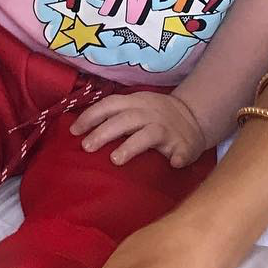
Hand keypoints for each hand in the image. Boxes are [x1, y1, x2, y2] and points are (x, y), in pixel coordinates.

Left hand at [70, 89, 205, 167]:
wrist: (194, 118)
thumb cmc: (155, 116)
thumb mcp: (135, 108)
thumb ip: (113, 115)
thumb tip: (78, 129)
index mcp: (136, 103)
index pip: (110, 105)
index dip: (91, 116)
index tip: (73, 131)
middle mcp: (150, 114)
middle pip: (125, 120)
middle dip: (104, 132)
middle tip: (86, 147)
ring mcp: (168, 129)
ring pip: (149, 134)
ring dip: (132, 146)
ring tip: (116, 159)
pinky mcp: (185, 145)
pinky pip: (182, 151)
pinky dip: (178, 157)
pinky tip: (174, 164)